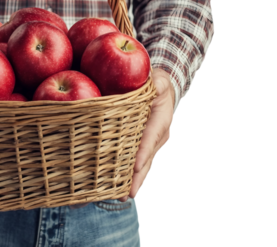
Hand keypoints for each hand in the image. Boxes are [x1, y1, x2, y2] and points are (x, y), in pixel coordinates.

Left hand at [118, 68, 174, 201]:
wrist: (161, 89)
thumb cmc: (155, 81)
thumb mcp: (157, 78)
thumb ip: (154, 81)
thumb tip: (149, 80)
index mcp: (162, 119)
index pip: (151, 138)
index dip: (143, 153)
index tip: (134, 167)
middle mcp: (160, 136)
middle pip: (147, 159)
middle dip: (137, 177)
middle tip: (126, 194)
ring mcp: (152, 145)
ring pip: (143, 166)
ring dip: (132, 182)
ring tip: (119, 198)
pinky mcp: (144, 149)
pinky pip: (137, 164)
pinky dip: (127, 177)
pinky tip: (114, 190)